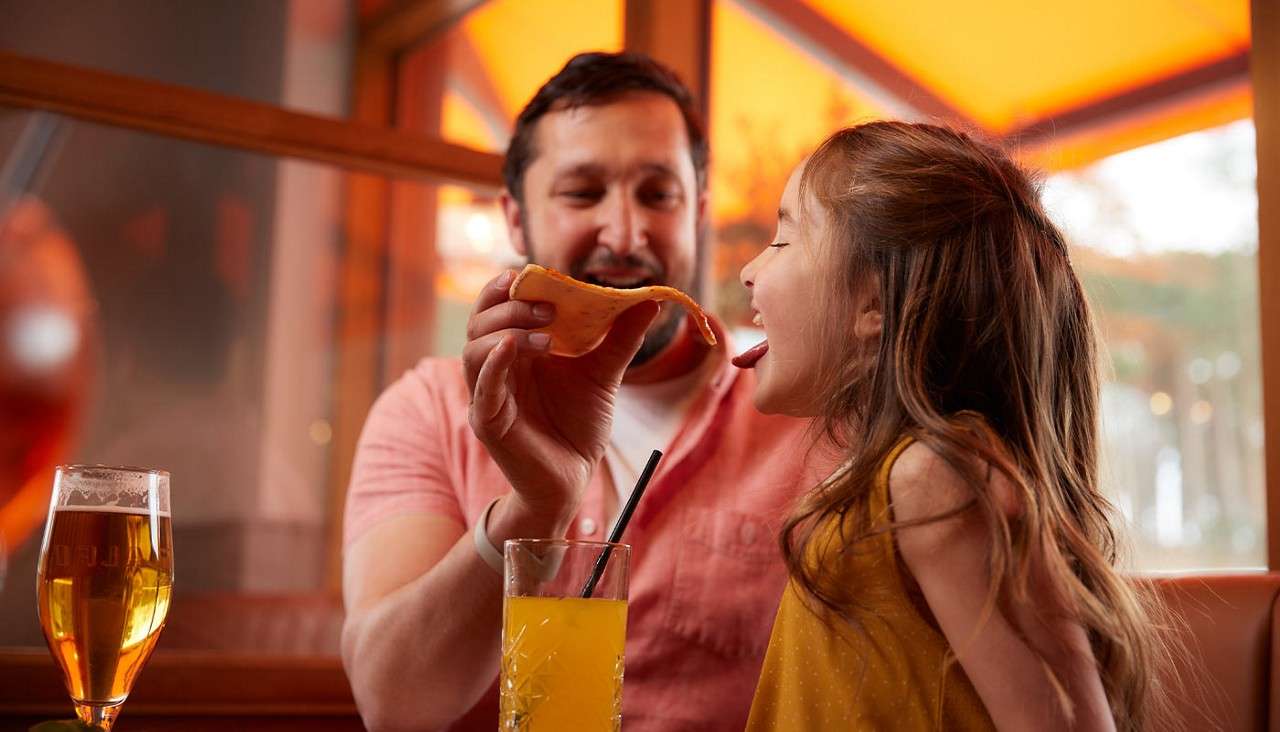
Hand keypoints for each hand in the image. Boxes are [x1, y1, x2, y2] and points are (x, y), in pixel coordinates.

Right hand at [464, 270, 658, 525]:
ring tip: (543, 332)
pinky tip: (511, 347)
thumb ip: (620, 337)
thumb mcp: (604, 374)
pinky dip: (493, 363)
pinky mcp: (488, 421)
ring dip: (506, 330)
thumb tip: (651, 298)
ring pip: (474, 348)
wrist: (574, 480)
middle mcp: (496, 367)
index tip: (538, 271)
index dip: (511, 284)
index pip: (498, 305)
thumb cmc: (579, 428)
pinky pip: (482, 386)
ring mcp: (488, 394)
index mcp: (517, 350)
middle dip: (509, 303)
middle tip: (548, 304)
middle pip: (481, 319)